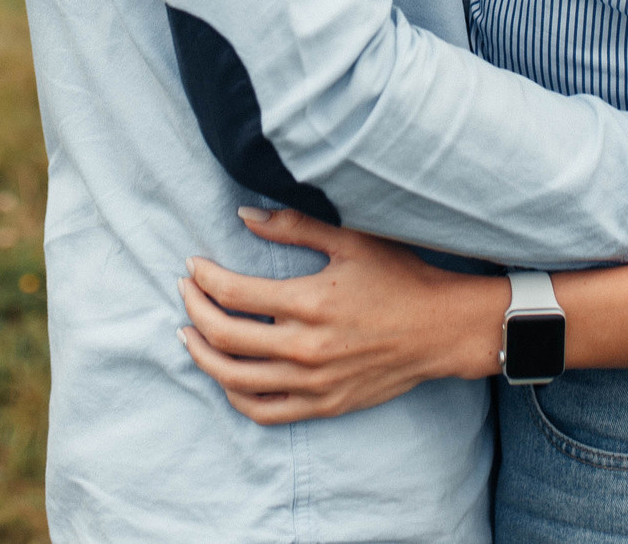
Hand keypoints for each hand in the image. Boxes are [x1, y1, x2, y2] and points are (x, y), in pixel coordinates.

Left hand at [177, 205, 506, 424]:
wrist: (442, 328)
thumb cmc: (400, 278)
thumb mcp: (351, 241)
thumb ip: (294, 227)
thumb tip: (243, 215)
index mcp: (309, 302)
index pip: (232, 294)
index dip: (203, 277)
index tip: (193, 265)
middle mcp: (306, 348)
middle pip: (224, 338)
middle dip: (194, 311)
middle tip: (185, 292)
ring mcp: (313, 383)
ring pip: (235, 380)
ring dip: (203, 356)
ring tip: (189, 334)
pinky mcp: (324, 405)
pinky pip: (264, 411)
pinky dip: (235, 396)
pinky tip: (225, 377)